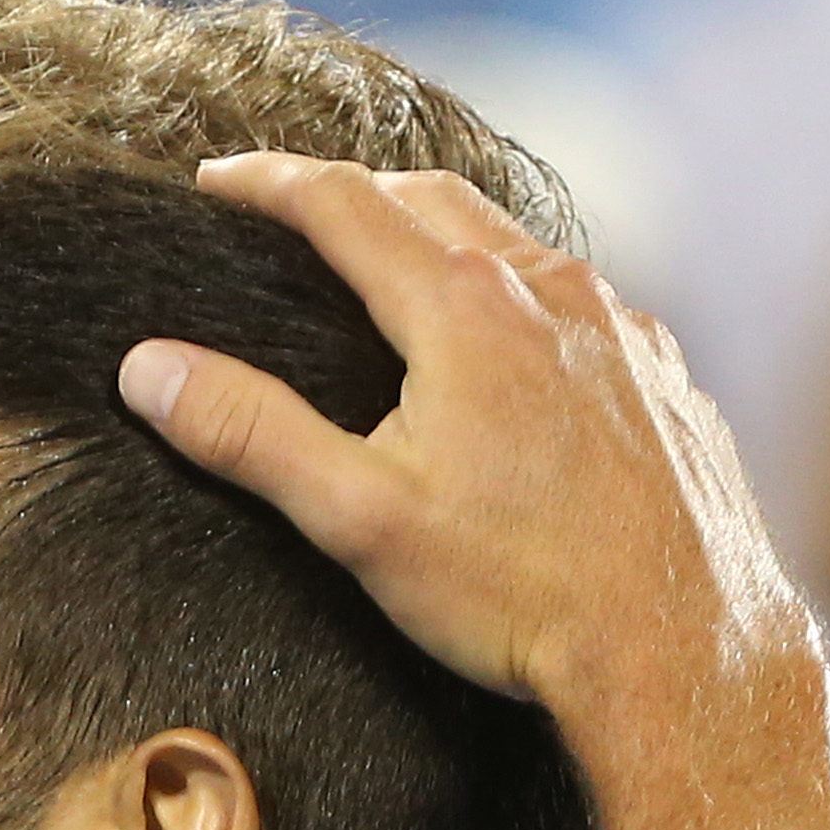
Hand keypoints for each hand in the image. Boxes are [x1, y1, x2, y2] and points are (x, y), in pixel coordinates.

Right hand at [114, 159, 811, 740]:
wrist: (680, 647)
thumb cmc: (519, 591)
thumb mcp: (358, 520)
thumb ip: (250, 433)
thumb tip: (149, 368)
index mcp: (463, 309)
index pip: (342, 204)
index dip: (267, 182)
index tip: (213, 181)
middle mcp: (550, 293)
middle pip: (432, 200)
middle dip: (353, 192)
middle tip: (294, 207)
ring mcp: (621, 328)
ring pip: (517, 245)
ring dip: (444, 237)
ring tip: (396, 264)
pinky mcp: (664, 376)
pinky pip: (581, 304)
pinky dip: (521, 297)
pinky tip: (510, 349)